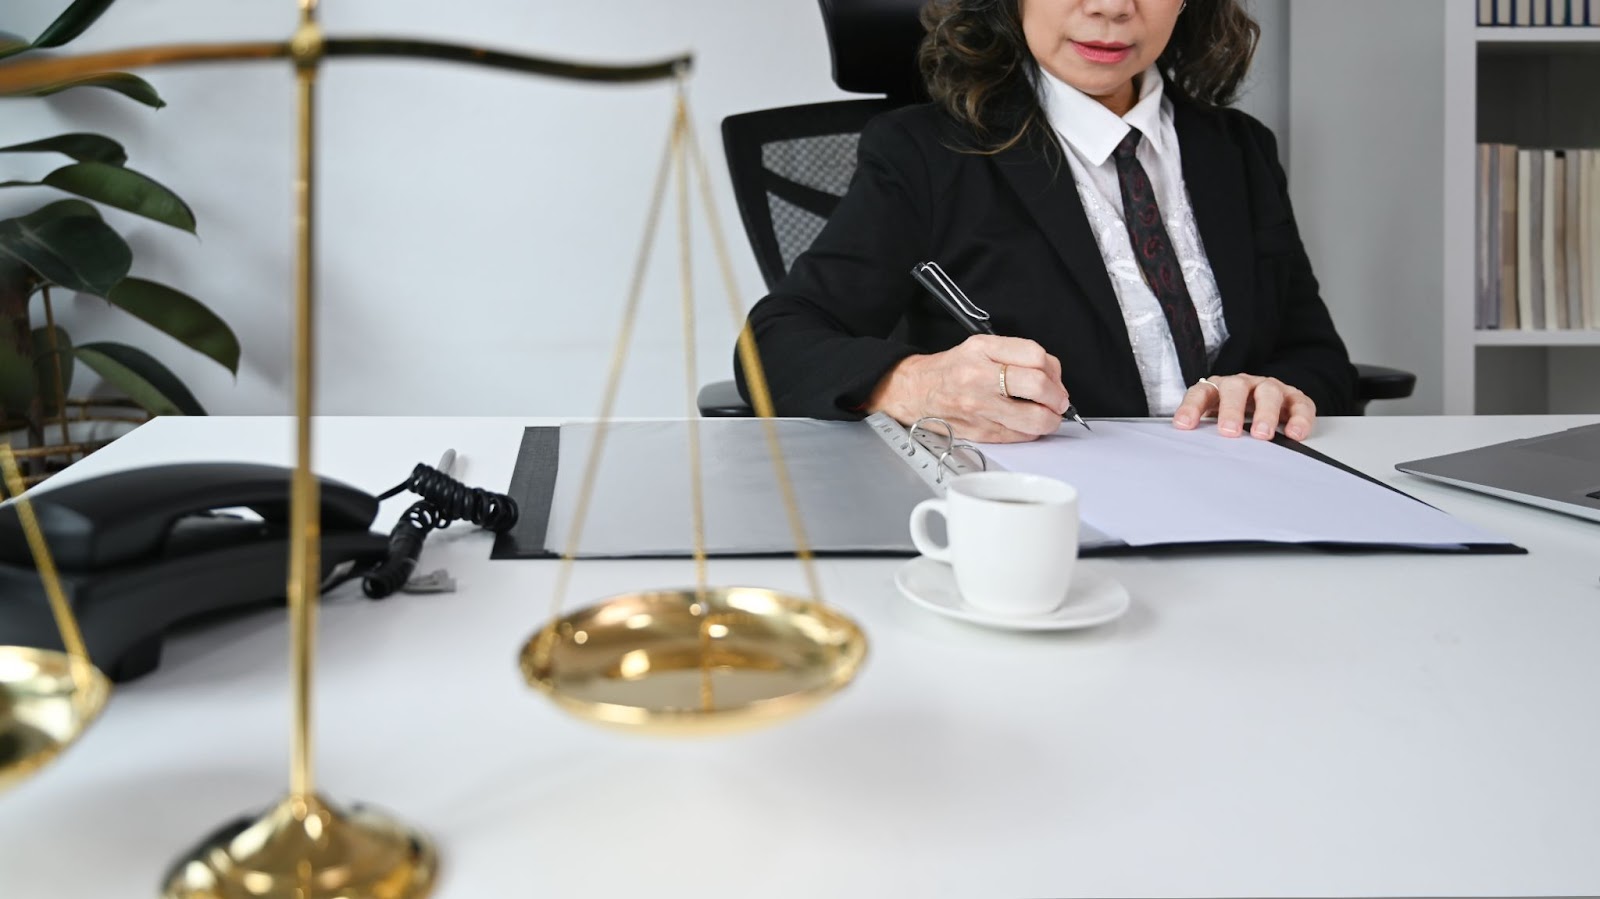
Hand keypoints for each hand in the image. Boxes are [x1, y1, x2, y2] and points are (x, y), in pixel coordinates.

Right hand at [867, 335, 1069, 442]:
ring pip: (1035, 419)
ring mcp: (980, 408)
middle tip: (1058, 400)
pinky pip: (1021, 435)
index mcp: (982, 351)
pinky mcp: (981, 432)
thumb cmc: (951, 369)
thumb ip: (1018, 354)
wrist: (915, 392)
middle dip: (1058, 396)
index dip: (1054, 370)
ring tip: (1048, 414)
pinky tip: (1027, 423)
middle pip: (1038, 386)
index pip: (1035, 355)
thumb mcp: (981, 346)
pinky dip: (1032, 431)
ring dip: (1051, 419)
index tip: (1054, 378)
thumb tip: (1052, 376)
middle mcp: (980, 378)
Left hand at [1172, 373, 1316, 440]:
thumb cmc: (1235, 417)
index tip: (1184, 425)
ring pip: (1268, 393)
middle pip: (1236, 388)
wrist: (1268, 403)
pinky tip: (1295, 434)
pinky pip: (1300, 405)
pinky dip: (1299, 419)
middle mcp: (1243, 384)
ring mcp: (1269, 388)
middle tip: (1229, 431)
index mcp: (1218, 389)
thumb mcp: (1216, 421)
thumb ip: (1205, 431)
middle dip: (1231, 409)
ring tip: (1262, 434)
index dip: (1192, 407)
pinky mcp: (1294, 398)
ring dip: (1265, 413)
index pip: (1201, 392)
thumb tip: (1192, 449)